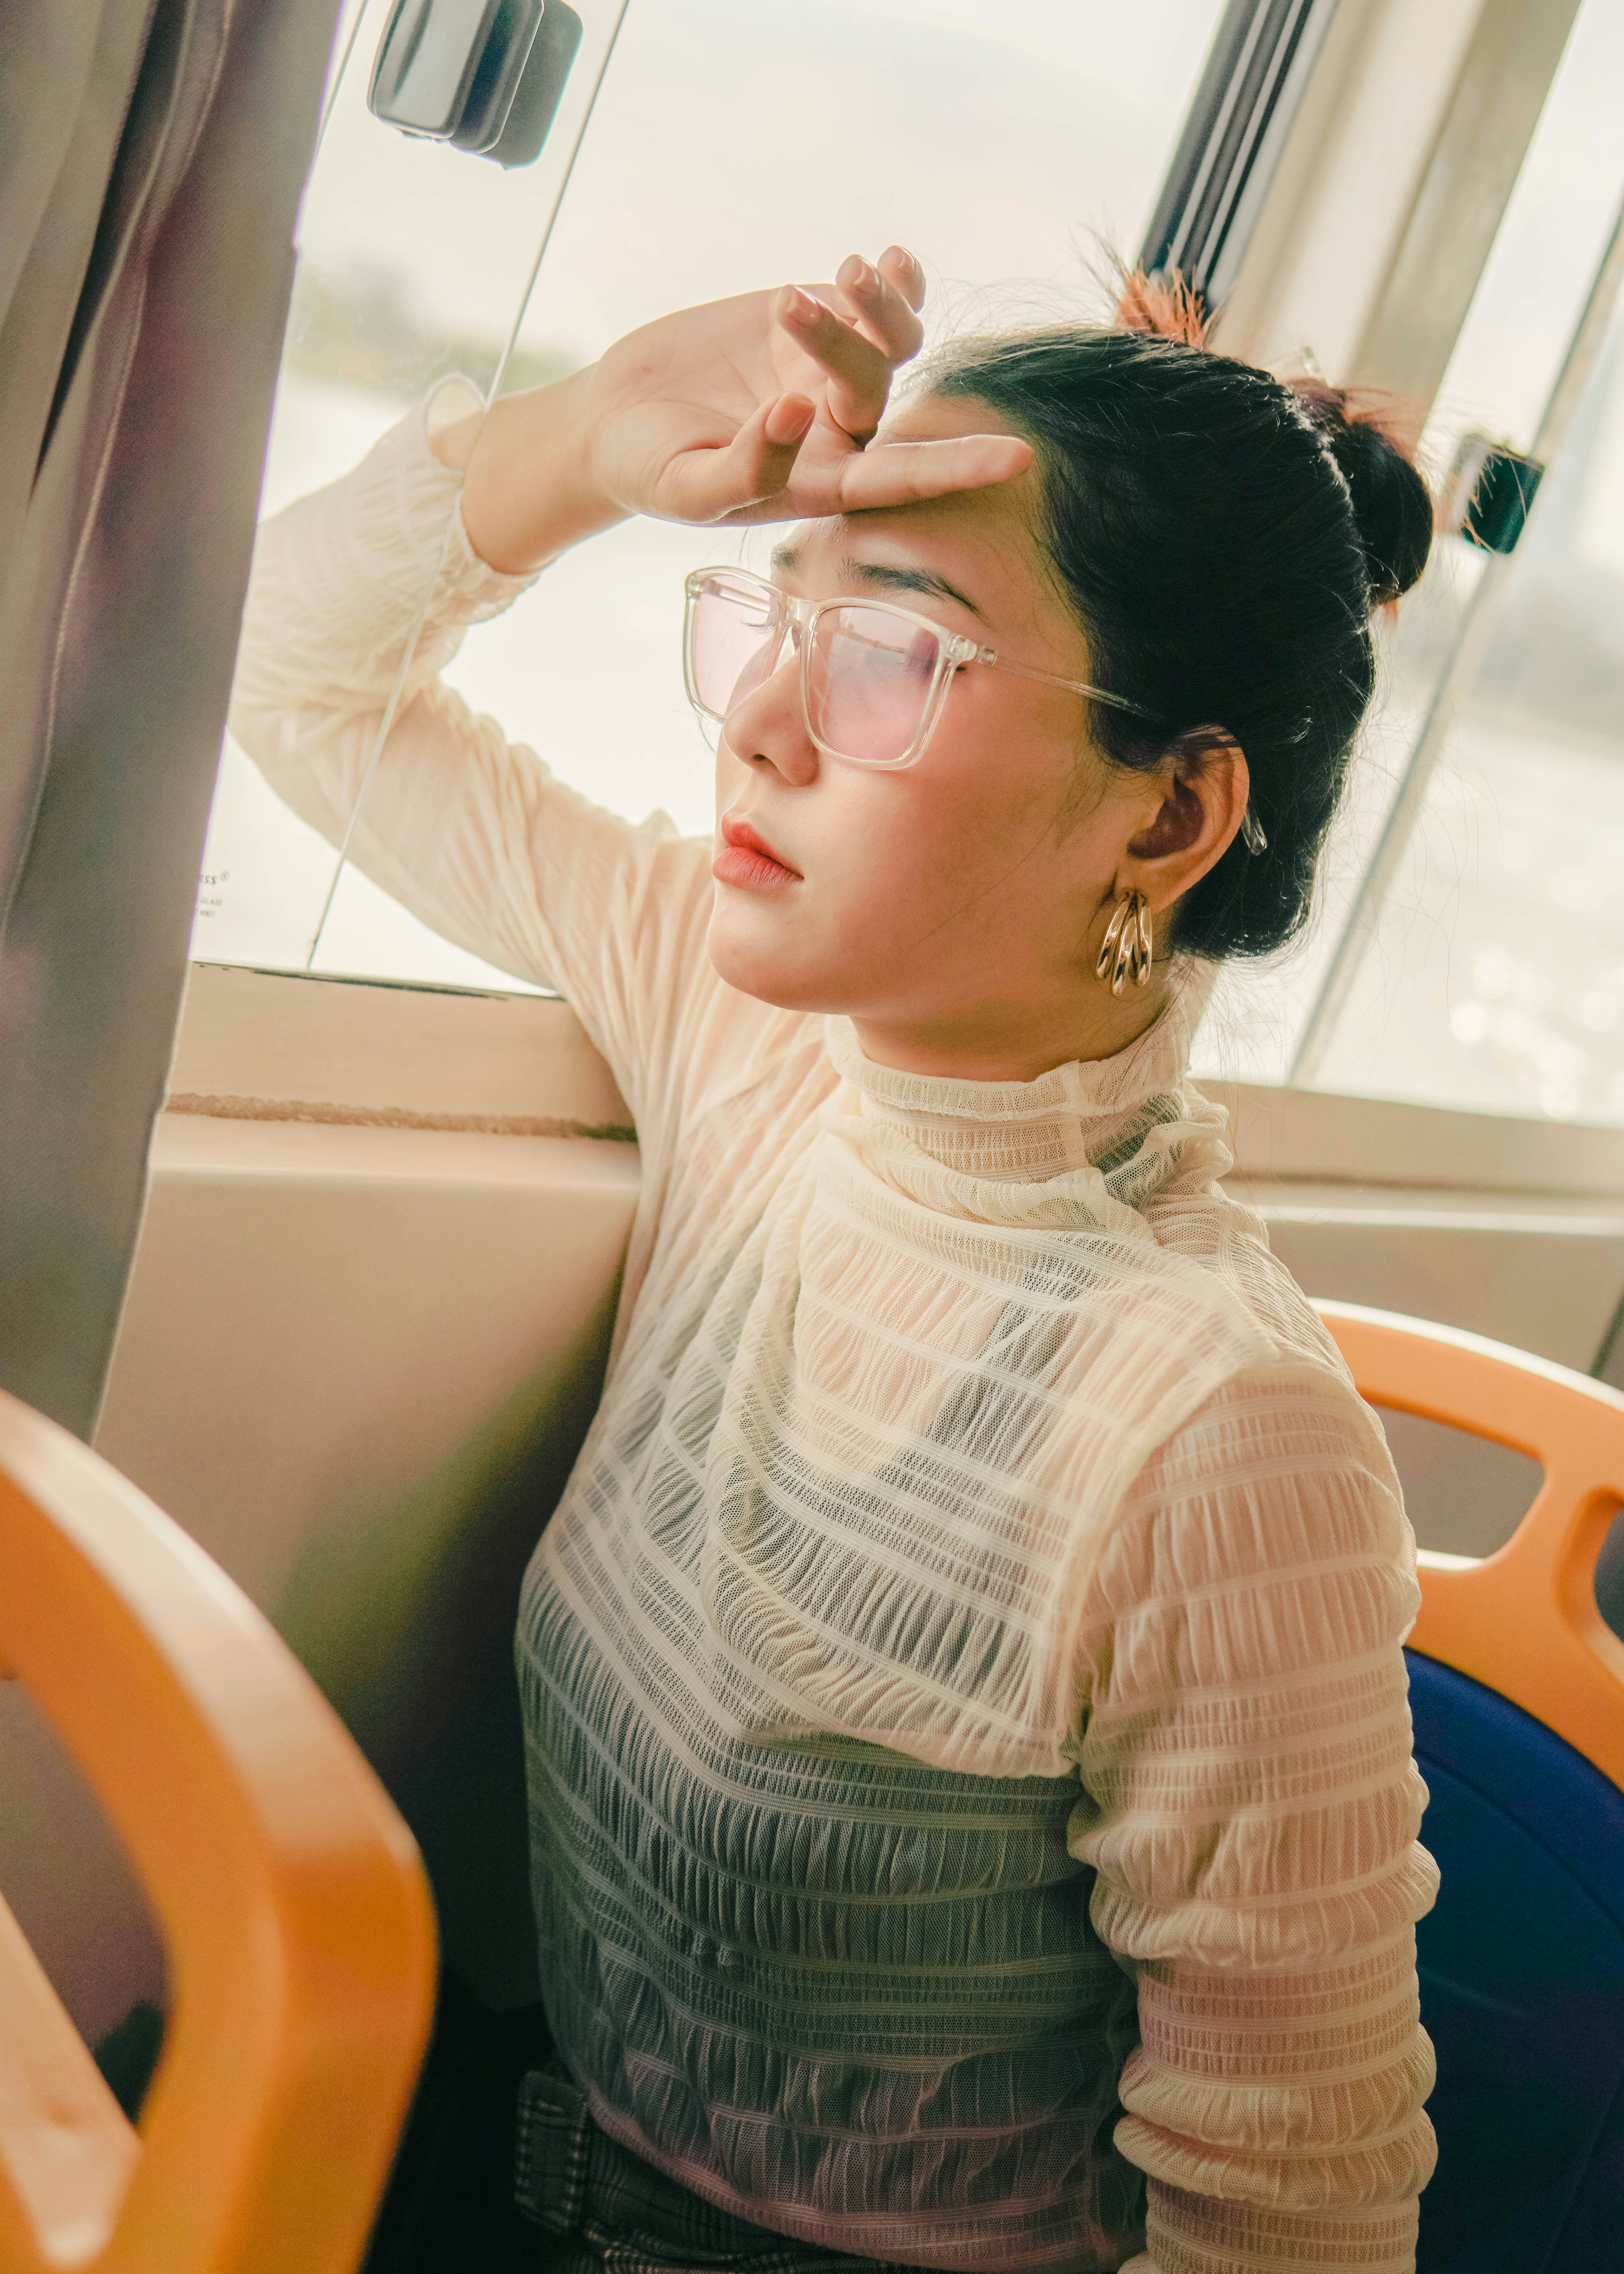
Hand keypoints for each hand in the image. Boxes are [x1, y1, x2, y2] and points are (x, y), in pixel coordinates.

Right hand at [583, 247, 1029, 525]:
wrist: (614, 417)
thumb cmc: (650, 469)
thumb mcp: (687, 490)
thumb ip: (745, 468)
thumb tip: (797, 412)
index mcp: (819, 484)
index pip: (902, 481)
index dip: (957, 468)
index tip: (1017, 459)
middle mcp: (838, 431)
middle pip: (879, 386)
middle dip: (846, 342)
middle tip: (786, 308)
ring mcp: (829, 372)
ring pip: (889, 340)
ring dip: (873, 303)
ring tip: (835, 272)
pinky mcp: (811, 324)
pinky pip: (873, 303)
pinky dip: (888, 280)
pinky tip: (887, 258)